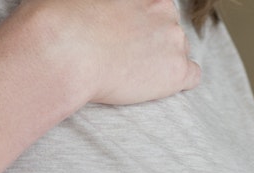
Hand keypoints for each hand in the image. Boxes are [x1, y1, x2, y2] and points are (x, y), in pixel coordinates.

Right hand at [8, 0, 200, 106]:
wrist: (65, 51)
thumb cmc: (60, 20)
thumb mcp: (83, 0)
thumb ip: (100, 7)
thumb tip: (98, 12)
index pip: (156, 6)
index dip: (141, 23)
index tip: (126, 35)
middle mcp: (164, 9)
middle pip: (168, 27)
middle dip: (153, 40)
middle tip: (126, 54)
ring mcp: (174, 39)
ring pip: (179, 51)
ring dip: (162, 61)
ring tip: (134, 71)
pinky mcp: (177, 71)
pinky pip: (192, 76)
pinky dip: (178, 82)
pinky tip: (157, 85)